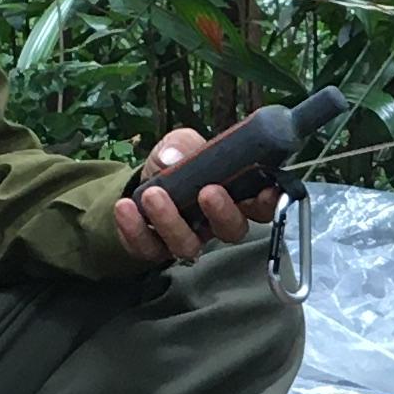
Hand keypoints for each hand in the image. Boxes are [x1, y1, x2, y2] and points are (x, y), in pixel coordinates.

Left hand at [114, 124, 284, 268]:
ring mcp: (188, 240)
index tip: (264, 191)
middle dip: (222, 213)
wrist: (139, 185)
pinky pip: (149, 249)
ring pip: (190, 246)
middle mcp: (215, 224)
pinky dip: (135, 229)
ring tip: (153, 194)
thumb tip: (174, 156)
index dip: (267, 202)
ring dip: (171, 221)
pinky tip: (125, 207)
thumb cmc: (174, 164)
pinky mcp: (157, 250)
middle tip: (207, 192)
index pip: (262, 205)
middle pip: (233, 231)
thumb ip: (183, 143)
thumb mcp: (180, 144)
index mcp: (234, 196)